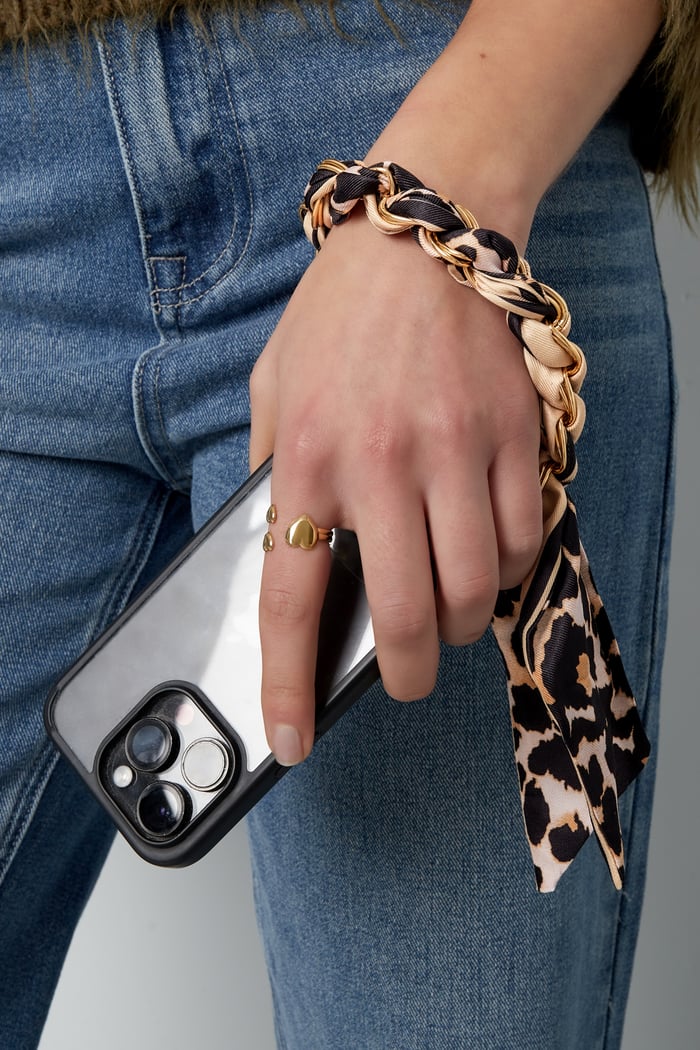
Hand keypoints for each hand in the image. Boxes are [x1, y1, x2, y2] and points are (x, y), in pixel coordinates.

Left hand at [250, 211, 542, 766]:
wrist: (424, 235)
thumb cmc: (342, 314)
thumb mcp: (273, 385)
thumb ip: (270, 468)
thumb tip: (275, 543)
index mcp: (307, 454)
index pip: (291, 595)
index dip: (290, 684)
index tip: (292, 740)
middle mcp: (382, 460)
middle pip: (406, 615)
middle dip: (406, 674)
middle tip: (404, 677)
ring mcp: (457, 449)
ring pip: (473, 589)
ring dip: (462, 624)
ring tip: (448, 609)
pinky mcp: (515, 436)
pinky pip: (520, 538)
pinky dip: (504, 567)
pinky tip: (483, 550)